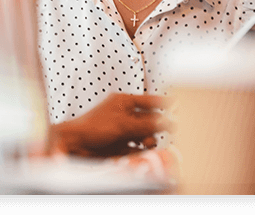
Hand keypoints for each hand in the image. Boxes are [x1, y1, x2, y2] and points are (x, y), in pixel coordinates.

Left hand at [50, 93, 172, 157]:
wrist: (75, 145)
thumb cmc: (92, 127)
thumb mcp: (124, 124)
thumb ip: (148, 124)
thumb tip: (169, 121)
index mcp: (124, 102)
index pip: (150, 101)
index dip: (164, 104)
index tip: (179, 108)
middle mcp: (124, 114)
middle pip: (150, 120)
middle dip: (154, 128)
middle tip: (158, 133)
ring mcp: (123, 130)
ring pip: (145, 136)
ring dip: (147, 141)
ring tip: (143, 144)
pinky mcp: (120, 144)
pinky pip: (137, 148)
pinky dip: (138, 151)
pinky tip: (134, 152)